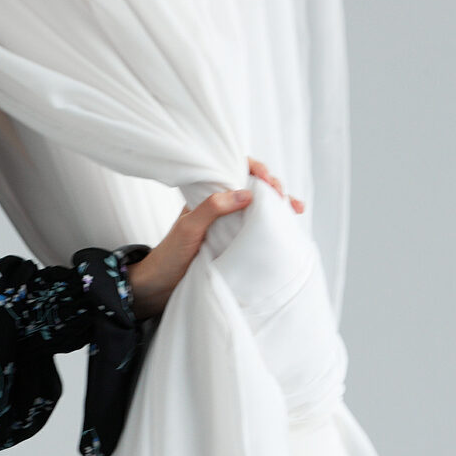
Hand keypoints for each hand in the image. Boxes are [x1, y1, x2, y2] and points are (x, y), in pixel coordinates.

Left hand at [125, 161, 303, 319]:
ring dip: (277, 205)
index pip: (235, 169)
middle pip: (252, 185)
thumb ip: (212, 208)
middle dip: (273, 187)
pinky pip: (256, 227)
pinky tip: (285, 228)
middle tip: (286, 199)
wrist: (160, 286)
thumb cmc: (170, 254)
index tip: (270, 182)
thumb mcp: (189, 228)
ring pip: (257, 206)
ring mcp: (228, 223)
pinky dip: (272, 225)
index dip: (257, 170)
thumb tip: (247, 193)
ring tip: (295, 210)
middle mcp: (220, 204)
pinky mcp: (233, 241)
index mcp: (207, 193)